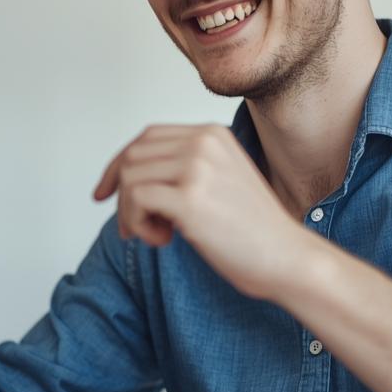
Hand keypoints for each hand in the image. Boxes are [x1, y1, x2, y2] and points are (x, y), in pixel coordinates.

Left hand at [93, 124, 317, 298]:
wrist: (288, 257)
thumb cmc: (253, 231)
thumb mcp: (219, 182)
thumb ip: (183, 170)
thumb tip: (126, 178)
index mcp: (211, 134)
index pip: (147, 137)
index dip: (118, 166)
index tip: (104, 195)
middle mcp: (203, 142)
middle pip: (132, 155)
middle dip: (121, 194)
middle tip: (133, 229)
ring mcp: (197, 167)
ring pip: (129, 178)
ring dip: (131, 213)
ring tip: (158, 235)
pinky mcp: (191, 197)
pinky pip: (136, 199)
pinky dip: (137, 224)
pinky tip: (164, 240)